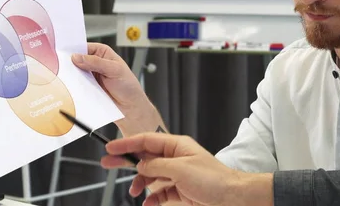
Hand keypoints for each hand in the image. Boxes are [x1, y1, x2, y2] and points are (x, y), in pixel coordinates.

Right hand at [72, 43, 164, 135]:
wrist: (130, 106)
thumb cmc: (128, 86)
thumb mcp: (115, 70)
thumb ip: (97, 62)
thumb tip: (78, 57)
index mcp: (102, 52)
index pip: (83, 47)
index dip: (73, 50)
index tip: (63, 54)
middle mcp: (95, 62)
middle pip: (76, 60)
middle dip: (69, 63)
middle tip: (61, 67)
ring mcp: (90, 75)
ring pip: (74, 73)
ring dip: (70, 76)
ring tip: (64, 78)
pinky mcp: (87, 87)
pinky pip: (76, 84)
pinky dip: (72, 86)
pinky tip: (69, 87)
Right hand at [101, 133, 273, 205]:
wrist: (232, 198)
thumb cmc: (214, 179)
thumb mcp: (181, 169)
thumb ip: (157, 165)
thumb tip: (141, 164)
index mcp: (177, 146)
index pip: (147, 140)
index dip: (127, 143)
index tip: (110, 147)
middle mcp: (175, 158)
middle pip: (145, 157)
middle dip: (126, 162)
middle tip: (106, 164)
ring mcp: (177, 174)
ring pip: (151, 176)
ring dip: (140, 184)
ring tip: (135, 192)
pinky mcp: (180, 190)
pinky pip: (159, 192)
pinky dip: (152, 198)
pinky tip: (149, 203)